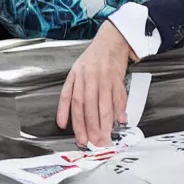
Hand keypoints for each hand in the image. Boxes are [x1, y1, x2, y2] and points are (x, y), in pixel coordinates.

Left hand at [57, 21, 137, 147]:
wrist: (111, 41)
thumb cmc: (92, 60)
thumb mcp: (74, 74)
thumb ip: (67, 98)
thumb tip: (62, 122)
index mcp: (77, 77)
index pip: (74, 103)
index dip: (76, 122)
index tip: (80, 138)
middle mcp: (90, 77)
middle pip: (89, 105)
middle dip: (92, 126)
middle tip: (95, 142)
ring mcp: (105, 77)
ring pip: (104, 103)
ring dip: (105, 122)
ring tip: (106, 137)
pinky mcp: (118, 78)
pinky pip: (119, 96)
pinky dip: (120, 109)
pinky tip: (120, 121)